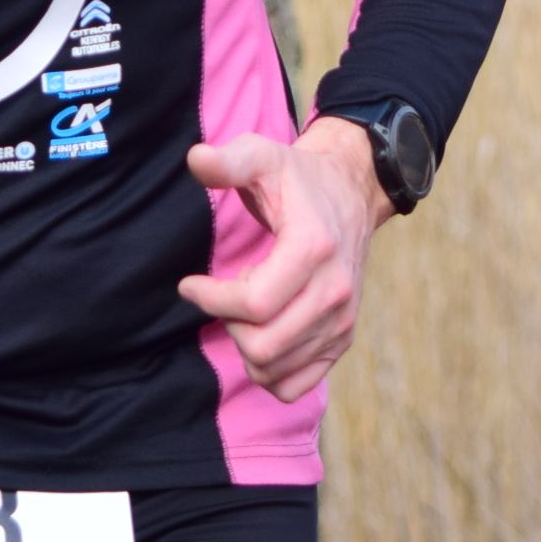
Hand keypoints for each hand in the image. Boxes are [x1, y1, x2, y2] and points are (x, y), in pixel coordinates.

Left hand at [175, 119, 393, 401]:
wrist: (350, 193)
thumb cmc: (296, 178)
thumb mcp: (261, 157)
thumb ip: (228, 161)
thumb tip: (195, 159)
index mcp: (313, 248)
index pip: (254, 303)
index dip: (211, 299)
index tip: (190, 284)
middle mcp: (335, 291)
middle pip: (263, 344)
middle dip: (228, 323)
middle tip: (223, 295)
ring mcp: (343, 321)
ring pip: (274, 368)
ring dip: (244, 344)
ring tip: (246, 307)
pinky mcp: (342, 340)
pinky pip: (294, 385)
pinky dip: (267, 370)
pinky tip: (261, 331)